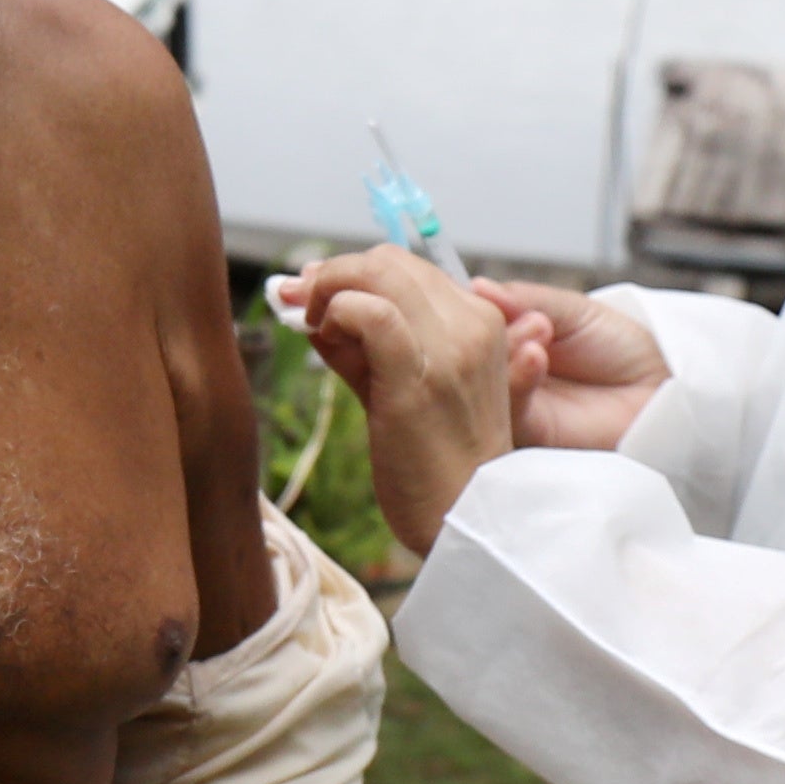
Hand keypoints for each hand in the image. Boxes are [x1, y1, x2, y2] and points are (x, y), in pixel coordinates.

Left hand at [275, 242, 516, 550]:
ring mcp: (451, 349)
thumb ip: (367, 344)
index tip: (317, 294)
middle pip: (390, 262)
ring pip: (379, 274)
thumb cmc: (437, 463)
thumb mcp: (408, 387)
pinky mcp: (418, 378)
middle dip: (336, 273)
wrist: (466, 521)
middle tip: (303, 302)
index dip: (354, 273)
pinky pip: (369, 313)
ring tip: (312, 322)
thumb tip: (314, 307)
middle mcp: (472, 325)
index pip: (408, 268)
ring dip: (330, 287)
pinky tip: (323, 336)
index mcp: (481, 323)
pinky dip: (336, 312)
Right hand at [474, 277, 674, 456]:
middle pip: (466, 356)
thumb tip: (475, 285)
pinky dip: (517, 380)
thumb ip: (525, 300)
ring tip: (538, 328)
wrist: (662, 390)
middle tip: (509, 310)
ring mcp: (512, 406)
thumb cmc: (623, 349)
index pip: (468, 326)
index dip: (465, 309)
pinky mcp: (530, 436)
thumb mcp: (573, 310)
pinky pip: (508, 412)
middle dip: (482, 329)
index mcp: (509, 341)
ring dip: (503, 351)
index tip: (467, 292)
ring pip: (481, 385)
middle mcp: (504, 374)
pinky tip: (535, 355)